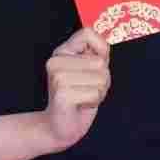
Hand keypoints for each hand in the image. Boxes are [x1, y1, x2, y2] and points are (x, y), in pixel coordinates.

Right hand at [39, 27, 110, 150]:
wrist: (59, 126)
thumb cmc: (78, 96)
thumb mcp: (89, 70)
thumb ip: (98, 53)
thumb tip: (104, 45)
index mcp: (61, 52)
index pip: (88, 33)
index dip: (100, 50)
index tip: (94, 66)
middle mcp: (56, 61)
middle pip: (100, 62)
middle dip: (102, 79)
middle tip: (87, 88)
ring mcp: (57, 77)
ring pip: (100, 78)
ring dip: (99, 92)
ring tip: (83, 96)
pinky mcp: (62, 94)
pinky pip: (95, 93)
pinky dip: (94, 101)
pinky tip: (80, 105)